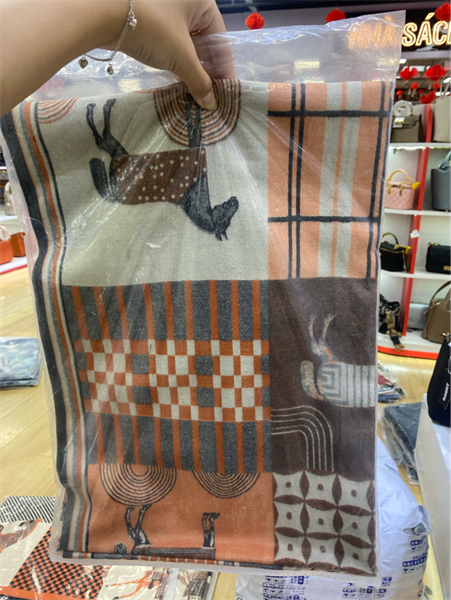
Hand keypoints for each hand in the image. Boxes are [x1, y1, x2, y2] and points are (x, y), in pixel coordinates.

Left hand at [112, 0, 233, 109]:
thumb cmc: (152, 28)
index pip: (220, 39)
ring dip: (191, 69)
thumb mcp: (181, 57)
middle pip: (204, 42)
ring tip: (195, 95)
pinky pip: (171, 44)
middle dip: (207, 71)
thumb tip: (211, 104)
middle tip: (209, 97)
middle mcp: (188, 1)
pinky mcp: (151, 20)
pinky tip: (179, 83)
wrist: (103, 14)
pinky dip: (176, 62)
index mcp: (203, 1)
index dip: (223, 68)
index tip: (224, 92)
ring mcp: (168, 9)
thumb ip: (199, 81)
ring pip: (187, 44)